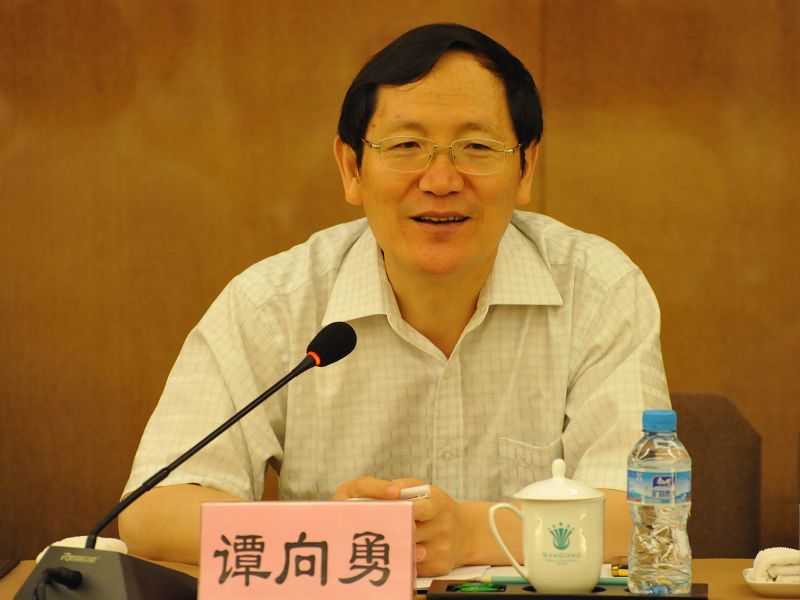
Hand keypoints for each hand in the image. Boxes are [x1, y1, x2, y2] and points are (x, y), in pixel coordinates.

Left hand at [333, 477, 472, 576]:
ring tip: (378, 546)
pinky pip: (414, 569)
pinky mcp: (439, 568)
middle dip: (391, 533)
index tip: (382, 514)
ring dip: (394, 550)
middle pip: (411, 534)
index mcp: (438, 504)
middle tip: (371, 532)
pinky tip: (394, 557)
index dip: (399, 512)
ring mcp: (443, 550)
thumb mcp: (424, 489)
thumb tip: (385, 491)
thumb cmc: (436, 507)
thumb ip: (403, 487)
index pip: (418, 508)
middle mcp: (443, 528)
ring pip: (410, 554)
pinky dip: (402, 563)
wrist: (466, 532)